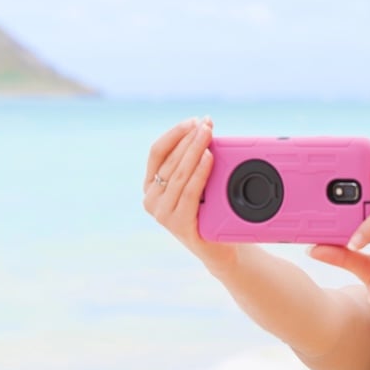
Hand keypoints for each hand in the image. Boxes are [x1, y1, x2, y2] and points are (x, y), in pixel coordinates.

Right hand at [142, 116, 239, 267]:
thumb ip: (194, 160)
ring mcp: (163, 214)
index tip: (193, 121)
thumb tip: (206, 128)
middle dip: (190, 139)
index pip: (157, 152)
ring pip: (179, 174)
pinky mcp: (178, 224)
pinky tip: (208, 158)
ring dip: (195, 150)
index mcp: (151, 185)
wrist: (218, 249)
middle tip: (207, 124)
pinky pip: (190, 192)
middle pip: (170, 160)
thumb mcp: (197, 182)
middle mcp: (151, 199)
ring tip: (208, 135)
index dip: (174, 134)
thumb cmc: (208, 212)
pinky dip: (200, 172)